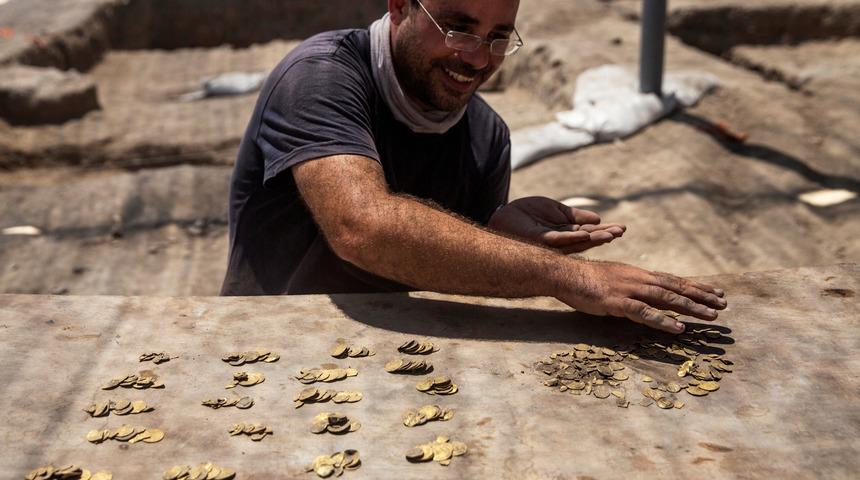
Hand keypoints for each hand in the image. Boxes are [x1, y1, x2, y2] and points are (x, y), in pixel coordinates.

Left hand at [488, 196, 624, 253]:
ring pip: (577, 243)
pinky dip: (573, 237)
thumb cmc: (528, 214)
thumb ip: (575, 216)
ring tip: (610, 234)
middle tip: (621, 232)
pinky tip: (586, 234)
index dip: (605, 231)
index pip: (590, 233)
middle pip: (587, 241)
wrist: (505, 215)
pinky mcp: (540, 241)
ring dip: (594, 238)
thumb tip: (598, 218)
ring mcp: (551, 244)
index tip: (622, 228)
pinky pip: (558, 240)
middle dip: (604, 236)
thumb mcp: (557, 211)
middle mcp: (561, 243)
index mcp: (567, 235)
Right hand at [558, 260, 727, 333]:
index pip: (673, 280)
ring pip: (667, 299)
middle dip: (701, 296)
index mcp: (638, 274)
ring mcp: (629, 290)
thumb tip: (645, 295)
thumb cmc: (585, 279)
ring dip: (690, 308)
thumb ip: (631, 286)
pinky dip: (663, 321)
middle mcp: (639, 279)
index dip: (695, 287)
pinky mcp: (618, 302)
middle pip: (676, 288)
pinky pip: (644, 313)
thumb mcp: (614, 278)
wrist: (565, 274)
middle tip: (724, 304)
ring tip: (711, 316)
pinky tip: (678, 328)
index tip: (716, 293)